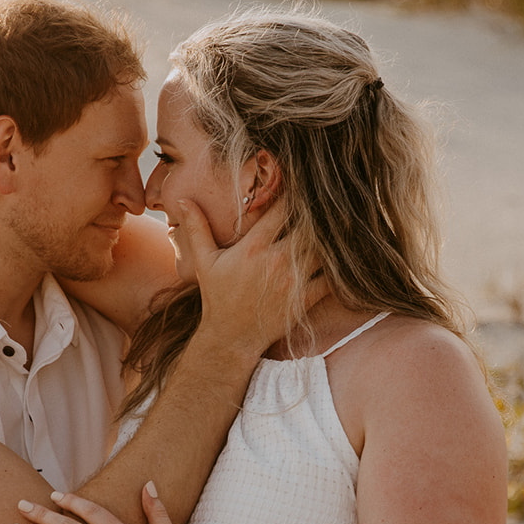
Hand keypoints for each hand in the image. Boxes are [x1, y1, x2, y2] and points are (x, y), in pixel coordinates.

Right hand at [170, 197, 326, 355]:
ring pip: (324, 250)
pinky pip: (331, 279)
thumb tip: (182, 199)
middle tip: (329, 204)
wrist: (231, 337)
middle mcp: (275, 260)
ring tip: (339, 227)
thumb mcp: (204, 261)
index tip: (302, 185)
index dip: (295, 194)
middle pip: (309, 226)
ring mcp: (292, 281)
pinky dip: (339, 268)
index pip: (281, 208)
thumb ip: (197, 228)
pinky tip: (341, 258)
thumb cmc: (218, 296)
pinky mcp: (304, 299)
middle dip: (319, 214)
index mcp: (253, 246)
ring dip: (331, 239)